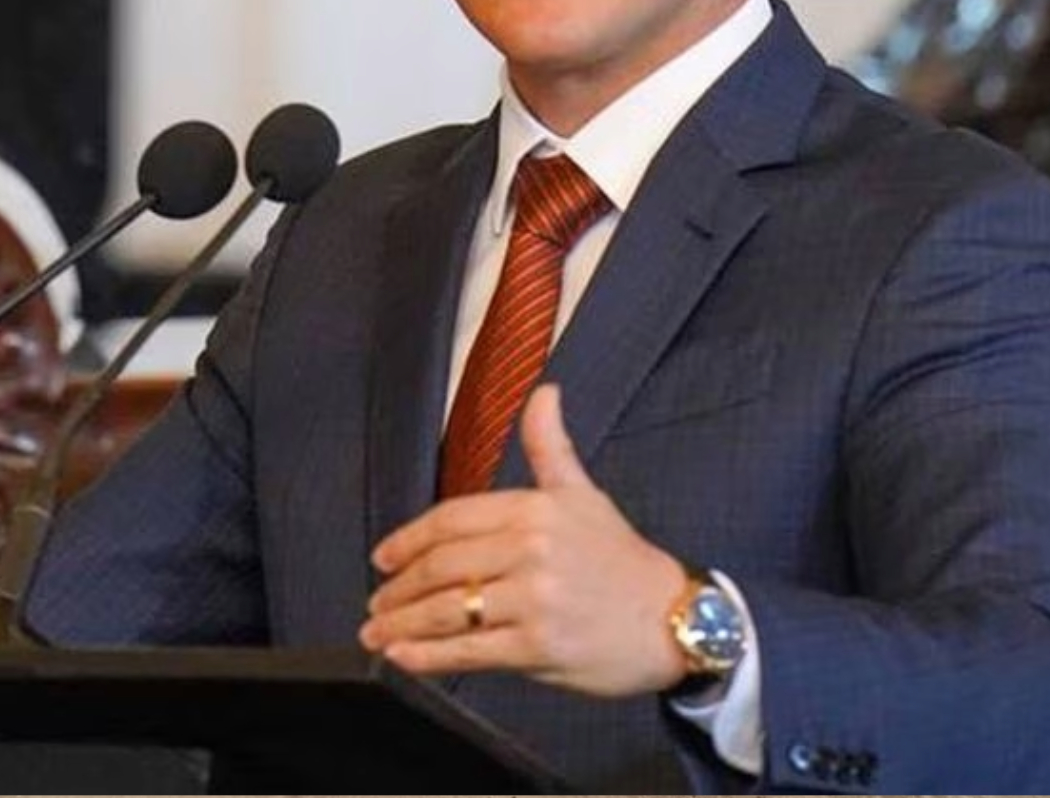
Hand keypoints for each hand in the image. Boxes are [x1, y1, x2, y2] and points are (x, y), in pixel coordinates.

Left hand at [360, 384, 688, 695]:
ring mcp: (534, 600)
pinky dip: (427, 656)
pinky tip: (402, 657)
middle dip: (399, 588)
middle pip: (443, 566)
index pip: (452, 519)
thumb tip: (544, 391)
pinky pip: (469, 650)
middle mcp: (531, 551)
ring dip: (402, 625)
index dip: (409, 540)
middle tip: (376, 602)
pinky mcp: (538, 646)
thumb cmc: (622, 560)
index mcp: (536, 510)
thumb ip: (550, 446)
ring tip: (376, 632)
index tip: (383, 558)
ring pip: (449, 610)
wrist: (673, 620)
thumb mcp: (585, 494)